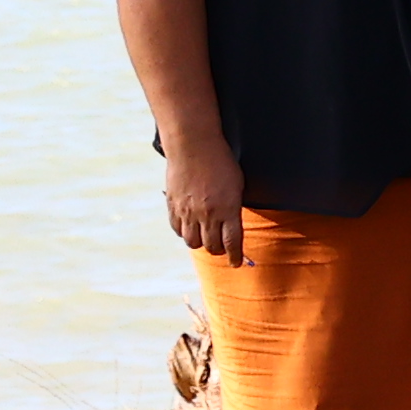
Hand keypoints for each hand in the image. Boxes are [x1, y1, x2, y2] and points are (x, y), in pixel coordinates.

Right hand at [160, 134, 246, 264]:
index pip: (232, 243)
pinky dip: (184, 232)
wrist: (193, 146)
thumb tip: (232, 226)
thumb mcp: (236, 185)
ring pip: (193, 242)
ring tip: (205, 237)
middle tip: (222, 248)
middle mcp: (207, 214)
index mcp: (228, 209)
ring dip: (201, 243)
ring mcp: (188, 212)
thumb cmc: (221, 161)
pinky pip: (177, 229)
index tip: (236, 263)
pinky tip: (190, 227)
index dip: (235, 256)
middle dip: (219, 251)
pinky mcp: (173, 206)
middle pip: (212, 246)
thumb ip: (233, 208)